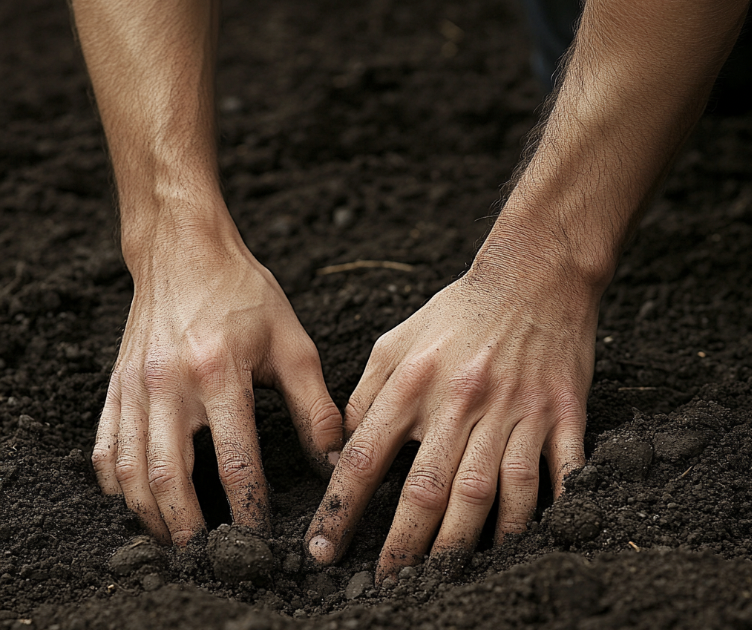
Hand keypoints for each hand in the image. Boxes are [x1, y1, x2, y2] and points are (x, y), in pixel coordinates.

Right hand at [92, 227, 342, 544]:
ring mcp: (135, 387)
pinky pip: (105, 448)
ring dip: (151, 516)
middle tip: (211, 556)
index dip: (250, 509)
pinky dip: (117, 485)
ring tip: (175, 540)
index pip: (236, 461)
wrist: (184, 252)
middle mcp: (169, 384)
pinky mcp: (116, 385)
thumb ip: (314, 405)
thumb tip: (335, 459)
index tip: (263, 538)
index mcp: (219, 372)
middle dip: (190, 528)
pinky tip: (136, 501)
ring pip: (131, 472)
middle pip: (169, 479)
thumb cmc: (244, 294)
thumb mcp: (292, 343)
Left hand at [305, 251, 597, 579]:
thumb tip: (341, 448)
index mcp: (415, 381)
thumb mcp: (397, 341)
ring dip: (466, 544)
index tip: (323, 550)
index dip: (340, 509)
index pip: (366, 455)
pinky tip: (523, 545)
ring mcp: (517, 409)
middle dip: (404, 547)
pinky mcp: (562, 413)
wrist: (534, 276)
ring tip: (442, 578)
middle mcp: (463, 400)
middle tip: (386, 586)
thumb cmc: (459, 312)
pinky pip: (554, 475)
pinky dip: (541, 514)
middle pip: (429, 489)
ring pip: (491, 494)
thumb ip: (366, 394)